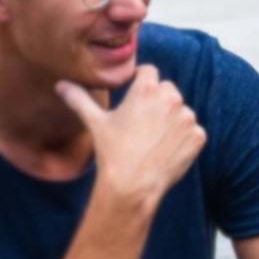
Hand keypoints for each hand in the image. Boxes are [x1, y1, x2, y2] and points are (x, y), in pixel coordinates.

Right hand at [56, 65, 206, 211]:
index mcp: (147, 89)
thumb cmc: (111, 152)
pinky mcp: (198, 136)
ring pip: (181, 111)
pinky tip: (165, 150)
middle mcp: (172, 98)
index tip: (135, 96)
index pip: (149, 72)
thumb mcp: (95, 122)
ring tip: (151, 140)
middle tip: (141, 123)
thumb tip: (61, 84)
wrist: (132, 186)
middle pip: (167, 90)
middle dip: (157, 101)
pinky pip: (193, 131)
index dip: (141, 82)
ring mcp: (188, 118)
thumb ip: (80, 99)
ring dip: (171, 120)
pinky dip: (183, 138)